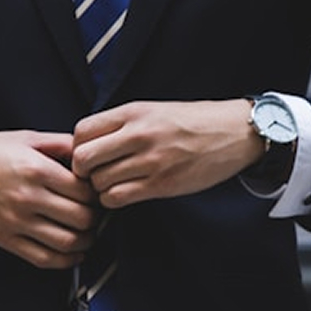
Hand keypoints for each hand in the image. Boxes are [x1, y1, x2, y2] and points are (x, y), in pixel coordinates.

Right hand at [0, 131, 97, 268]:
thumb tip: (90, 152)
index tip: (97, 192)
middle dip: (95, 218)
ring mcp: (16, 222)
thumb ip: (61, 144)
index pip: (84, 190)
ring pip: (67, 242)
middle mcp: (27, 197)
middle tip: (96, 213)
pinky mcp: (6, 239)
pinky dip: (66, 260)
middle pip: (81, 218)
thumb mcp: (25, 138)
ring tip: (88, 233)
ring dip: (86, 241)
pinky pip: (44, 258)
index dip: (98, 193)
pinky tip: (73, 252)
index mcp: (35, 169)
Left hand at [72, 99, 263, 207]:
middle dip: (83, 171)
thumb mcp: (153, 110)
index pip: (81, 131)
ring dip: (100, 188)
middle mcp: (138, 135)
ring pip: (99, 182)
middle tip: (94, 174)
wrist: (234, 133)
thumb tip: (86, 144)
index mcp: (133, 112)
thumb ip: (121, 124)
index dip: (77, 147)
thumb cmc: (192, 122)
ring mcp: (150, 161)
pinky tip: (124, 193)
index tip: (88, 154)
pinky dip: (113, 200)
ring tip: (113, 183)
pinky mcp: (161, 184)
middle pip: (83, 159)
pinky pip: (117, 198)